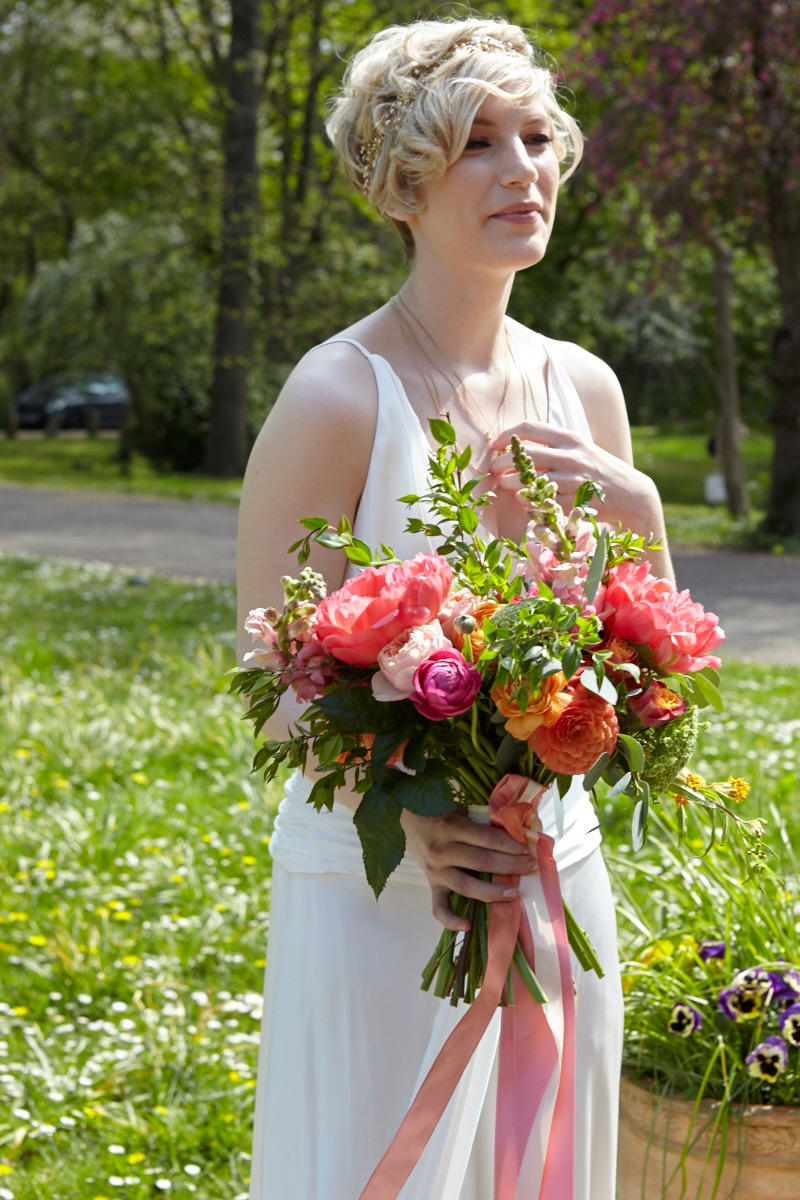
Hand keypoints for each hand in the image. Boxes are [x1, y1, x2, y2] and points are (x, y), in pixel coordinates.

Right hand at [400, 808, 538, 931]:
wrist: (409, 818)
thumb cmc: (441, 813)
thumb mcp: (461, 811)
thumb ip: (482, 823)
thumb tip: (515, 832)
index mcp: (452, 828)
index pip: (488, 839)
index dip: (511, 845)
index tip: (528, 850)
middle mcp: (442, 851)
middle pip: (482, 862)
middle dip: (510, 865)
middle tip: (530, 867)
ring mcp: (435, 871)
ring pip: (467, 886)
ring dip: (493, 891)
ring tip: (515, 893)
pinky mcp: (431, 885)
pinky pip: (439, 907)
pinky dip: (451, 920)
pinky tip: (468, 926)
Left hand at [488, 420, 674, 581]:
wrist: (631, 494)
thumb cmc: (597, 470)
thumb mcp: (579, 449)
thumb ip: (553, 444)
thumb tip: (515, 444)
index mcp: (570, 438)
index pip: (528, 428)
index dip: (505, 436)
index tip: (494, 446)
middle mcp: (571, 455)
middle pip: (523, 454)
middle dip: (500, 462)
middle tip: (494, 469)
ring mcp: (573, 479)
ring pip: (528, 480)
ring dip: (509, 483)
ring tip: (504, 484)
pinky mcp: (574, 501)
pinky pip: (540, 501)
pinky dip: (526, 501)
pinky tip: (524, 500)